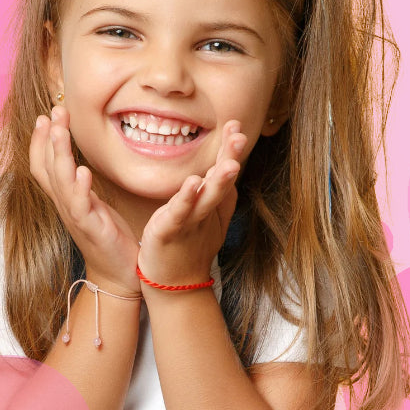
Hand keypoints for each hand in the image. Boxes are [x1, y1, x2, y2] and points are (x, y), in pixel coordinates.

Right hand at [28, 105, 140, 296]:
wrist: (119, 274)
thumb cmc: (109, 238)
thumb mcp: (94, 206)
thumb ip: (84, 186)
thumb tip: (82, 164)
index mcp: (66, 199)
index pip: (44, 165)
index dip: (41, 141)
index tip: (47, 115)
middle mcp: (65, 206)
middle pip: (46, 167)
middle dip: (47, 138)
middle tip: (54, 112)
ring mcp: (76, 217)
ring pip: (59, 182)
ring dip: (58, 154)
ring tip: (59, 131)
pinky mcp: (90, 229)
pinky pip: (80, 206)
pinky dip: (80, 188)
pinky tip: (83, 171)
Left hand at [137, 119, 245, 290]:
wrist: (174, 284)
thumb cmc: (189, 248)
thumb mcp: (209, 217)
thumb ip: (220, 193)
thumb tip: (229, 165)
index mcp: (211, 204)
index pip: (223, 172)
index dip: (230, 150)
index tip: (235, 126)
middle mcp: (204, 211)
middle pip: (221, 183)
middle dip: (231, 159)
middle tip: (240, 136)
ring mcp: (189, 222)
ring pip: (207, 199)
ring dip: (218, 181)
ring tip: (228, 163)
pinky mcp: (169, 232)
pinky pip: (178, 214)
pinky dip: (186, 200)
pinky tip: (192, 184)